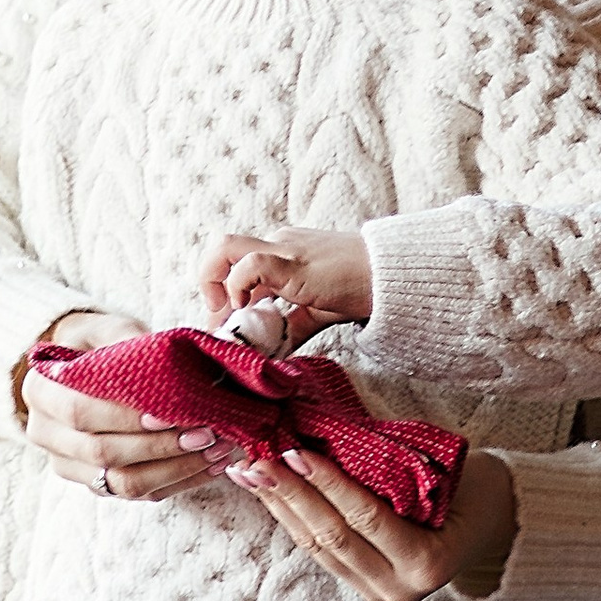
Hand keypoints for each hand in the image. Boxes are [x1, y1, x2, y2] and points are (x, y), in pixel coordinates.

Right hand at [23, 309, 216, 501]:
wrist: (82, 369)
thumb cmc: (98, 344)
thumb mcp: (106, 329)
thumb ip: (126, 340)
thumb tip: (167, 360)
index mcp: (40, 392)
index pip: (80, 412)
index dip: (125, 417)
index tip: (170, 414)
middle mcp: (46, 434)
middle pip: (101, 452)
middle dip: (158, 446)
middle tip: (206, 434)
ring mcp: (70, 465)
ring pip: (121, 482)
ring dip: (175, 470)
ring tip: (218, 451)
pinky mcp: (95, 485)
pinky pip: (138, 494)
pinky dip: (178, 481)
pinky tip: (211, 465)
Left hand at [199, 226, 372, 340]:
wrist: (392, 278)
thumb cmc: (361, 290)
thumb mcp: (315, 312)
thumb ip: (290, 329)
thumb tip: (269, 355)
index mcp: (284, 253)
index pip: (236, 265)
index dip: (222, 296)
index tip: (225, 326)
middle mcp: (278, 244)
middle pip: (222, 251)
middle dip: (208, 285)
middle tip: (219, 321)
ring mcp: (283, 249)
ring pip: (224, 248)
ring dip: (212, 281)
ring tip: (226, 314)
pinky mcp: (291, 262)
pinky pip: (248, 265)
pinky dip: (238, 288)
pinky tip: (249, 311)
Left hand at [224, 442, 516, 600]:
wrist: (496, 523)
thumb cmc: (476, 488)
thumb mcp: (447, 473)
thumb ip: (394, 465)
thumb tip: (331, 433)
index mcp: (429, 562)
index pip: (366, 518)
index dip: (328, 484)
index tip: (296, 451)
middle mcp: (400, 588)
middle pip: (332, 537)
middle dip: (291, 495)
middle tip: (258, 460)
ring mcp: (379, 592)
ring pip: (318, 548)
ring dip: (281, 507)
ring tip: (250, 474)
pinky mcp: (363, 586)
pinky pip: (321, 552)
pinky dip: (294, 520)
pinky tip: (272, 494)